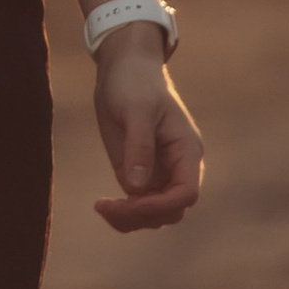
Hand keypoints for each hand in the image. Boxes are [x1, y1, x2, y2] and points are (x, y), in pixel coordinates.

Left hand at [91, 34, 203, 232]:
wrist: (123, 69)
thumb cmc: (135, 83)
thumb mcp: (137, 111)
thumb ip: (139, 147)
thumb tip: (137, 188)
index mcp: (186, 151)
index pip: (186, 193)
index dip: (161, 205)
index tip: (131, 201)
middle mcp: (176, 167)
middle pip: (171, 210)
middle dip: (142, 214)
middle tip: (107, 205)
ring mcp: (157, 173)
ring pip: (154, 214)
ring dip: (131, 219)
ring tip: (102, 207)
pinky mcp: (137, 172)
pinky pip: (136, 204)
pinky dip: (122, 213)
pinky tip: (102, 206)